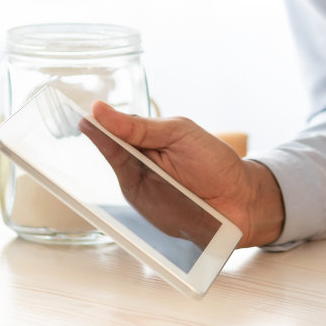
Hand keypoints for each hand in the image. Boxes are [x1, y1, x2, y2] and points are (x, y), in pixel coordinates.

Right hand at [90, 103, 285, 247]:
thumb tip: (101, 110)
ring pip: (117, 177)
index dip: (98, 125)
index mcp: (147, 140)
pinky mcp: (147, 215)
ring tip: (104, 151)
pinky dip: (125, 194)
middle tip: (86, 128)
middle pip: (111, 153)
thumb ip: (141, 126)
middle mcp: (140, 165)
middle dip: (99, 141)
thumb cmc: (215, 163)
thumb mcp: (179, 134)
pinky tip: (126, 181)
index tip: (82, 118)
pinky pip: (128, 205)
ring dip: (113, 165)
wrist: (242, 201)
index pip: (116, 130)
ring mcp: (142, 191)